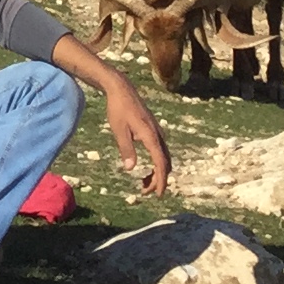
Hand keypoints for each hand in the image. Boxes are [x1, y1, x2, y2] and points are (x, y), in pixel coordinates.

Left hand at [100, 74, 170, 195]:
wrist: (122, 89)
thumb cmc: (118, 109)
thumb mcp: (119, 130)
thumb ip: (126, 149)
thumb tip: (131, 169)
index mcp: (150, 136)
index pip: (161, 163)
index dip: (161, 180)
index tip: (158, 194)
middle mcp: (158, 135)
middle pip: (165, 163)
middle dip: (158, 180)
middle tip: (145, 192)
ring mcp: (157, 132)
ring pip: (164, 157)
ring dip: (158, 173)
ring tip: (144, 184)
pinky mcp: (154, 130)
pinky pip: (160, 151)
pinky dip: (157, 163)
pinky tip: (146, 169)